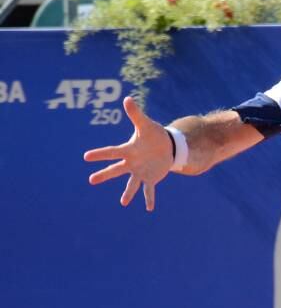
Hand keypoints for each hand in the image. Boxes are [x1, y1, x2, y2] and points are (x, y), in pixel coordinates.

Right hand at [83, 96, 172, 210]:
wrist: (166, 146)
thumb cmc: (152, 135)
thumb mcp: (145, 124)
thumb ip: (136, 114)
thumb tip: (127, 99)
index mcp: (128, 150)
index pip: (112, 152)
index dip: (100, 154)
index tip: (86, 157)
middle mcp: (131, 163)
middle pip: (116, 169)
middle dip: (104, 175)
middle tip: (91, 180)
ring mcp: (140, 172)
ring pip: (131, 183)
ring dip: (128, 193)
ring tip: (124, 203)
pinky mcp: (150, 178)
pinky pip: (149, 190)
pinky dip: (149, 198)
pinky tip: (149, 208)